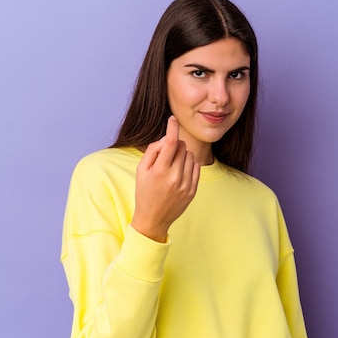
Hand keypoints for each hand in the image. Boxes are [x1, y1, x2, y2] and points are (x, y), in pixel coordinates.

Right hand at [131, 116, 199, 241]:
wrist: (153, 218)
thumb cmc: (145, 191)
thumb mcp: (141, 170)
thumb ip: (153, 151)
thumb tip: (167, 138)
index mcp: (159, 171)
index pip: (170, 142)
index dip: (172, 127)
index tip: (173, 119)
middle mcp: (174, 177)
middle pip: (181, 147)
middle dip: (174, 146)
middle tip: (166, 156)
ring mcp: (186, 184)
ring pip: (189, 155)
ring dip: (181, 155)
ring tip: (171, 167)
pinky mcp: (193, 190)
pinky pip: (196, 166)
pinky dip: (188, 165)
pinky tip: (179, 173)